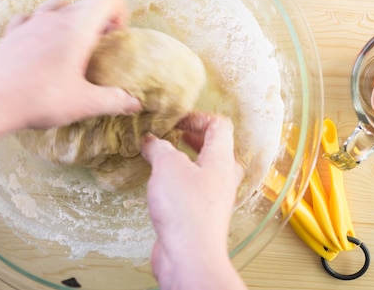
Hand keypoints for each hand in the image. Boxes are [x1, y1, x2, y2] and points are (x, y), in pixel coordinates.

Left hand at [0, 0, 140, 131]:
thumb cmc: (39, 98)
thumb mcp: (83, 104)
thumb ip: (114, 101)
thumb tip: (135, 103)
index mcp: (77, 26)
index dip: (119, 9)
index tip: (115, 36)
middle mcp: (54, 17)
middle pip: (84, 1)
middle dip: (97, 21)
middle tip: (97, 50)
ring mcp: (29, 23)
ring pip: (57, 6)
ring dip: (69, 20)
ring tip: (70, 47)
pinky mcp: (10, 34)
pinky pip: (30, 19)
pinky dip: (40, 27)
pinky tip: (39, 48)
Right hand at [141, 113, 245, 289]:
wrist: (190, 256)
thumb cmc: (185, 210)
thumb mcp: (167, 166)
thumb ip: (159, 148)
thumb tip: (151, 141)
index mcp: (221, 159)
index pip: (219, 125)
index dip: (197, 117)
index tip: (175, 120)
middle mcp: (222, 177)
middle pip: (214, 146)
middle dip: (191, 137)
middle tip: (171, 134)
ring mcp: (214, 197)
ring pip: (203, 168)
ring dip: (184, 158)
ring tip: (163, 156)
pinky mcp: (201, 214)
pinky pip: (193, 188)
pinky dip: (179, 179)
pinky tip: (160, 183)